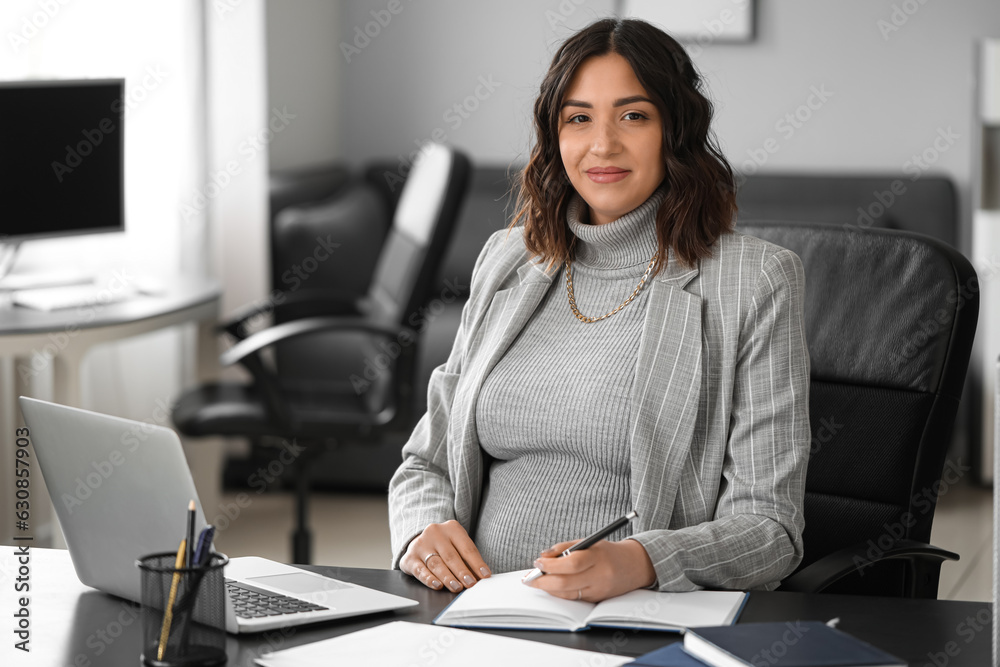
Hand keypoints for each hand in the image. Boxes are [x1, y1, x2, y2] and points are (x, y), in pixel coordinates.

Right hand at [400, 520, 491, 592]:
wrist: (421, 541)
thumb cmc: (445, 546)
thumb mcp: (458, 546)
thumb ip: (468, 560)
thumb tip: (480, 578)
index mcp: (452, 528)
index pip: (467, 547)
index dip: (477, 563)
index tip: (485, 575)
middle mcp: (435, 533)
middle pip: (451, 556)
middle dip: (462, 572)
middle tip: (471, 584)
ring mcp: (421, 544)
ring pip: (436, 563)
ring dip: (447, 577)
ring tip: (457, 587)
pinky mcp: (410, 557)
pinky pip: (420, 570)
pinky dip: (429, 579)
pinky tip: (437, 585)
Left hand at [523, 539, 655, 601]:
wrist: (635, 566)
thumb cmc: (607, 551)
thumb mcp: (588, 542)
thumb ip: (565, 547)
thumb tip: (543, 557)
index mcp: (598, 557)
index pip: (572, 563)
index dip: (551, 565)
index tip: (538, 563)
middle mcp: (600, 576)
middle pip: (566, 583)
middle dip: (543, 582)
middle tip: (529, 578)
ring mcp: (599, 590)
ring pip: (567, 594)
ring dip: (548, 589)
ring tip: (536, 582)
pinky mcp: (597, 600)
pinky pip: (574, 598)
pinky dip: (559, 593)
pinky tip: (551, 586)